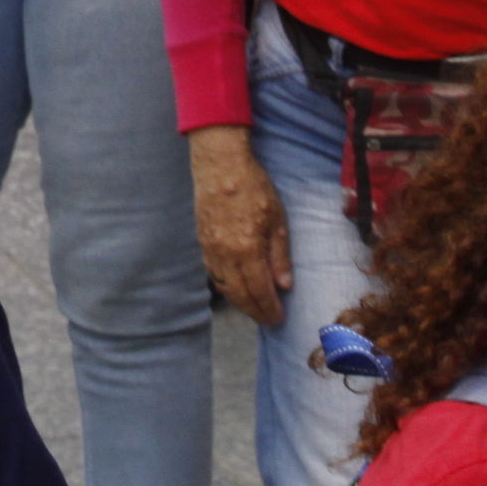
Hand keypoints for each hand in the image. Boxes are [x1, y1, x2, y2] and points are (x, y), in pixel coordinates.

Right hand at [188, 125, 291, 326]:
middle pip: (240, 295)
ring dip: (240, 303)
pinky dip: (226, 287)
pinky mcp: (202, 242)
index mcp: (247, 250)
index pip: (259, 291)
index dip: (269, 308)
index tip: (279, 319)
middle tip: (268, 321)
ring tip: (254, 309)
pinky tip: (235, 289)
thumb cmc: (254, 187)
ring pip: (225, 287)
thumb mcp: (277, 219)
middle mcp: (226, 255)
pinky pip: (214, 274)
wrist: (220, 165)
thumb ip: (280, 255)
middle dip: (255, 311)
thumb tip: (284, 285)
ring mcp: (210, 250)